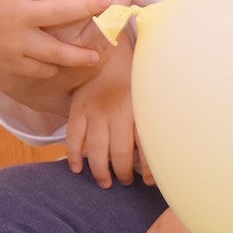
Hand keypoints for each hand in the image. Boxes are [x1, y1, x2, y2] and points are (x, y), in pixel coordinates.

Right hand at [0, 0, 111, 79]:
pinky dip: (54, 68)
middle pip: (58, 11)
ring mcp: (15, 42)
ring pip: (53, 50)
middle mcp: (15, 16)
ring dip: (77, 53)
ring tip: (96, 54)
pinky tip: (69, 65)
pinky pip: (39, 69)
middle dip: (85, 6)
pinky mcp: (12, 63)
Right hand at [64, 42, 150, 186]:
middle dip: (123, 173)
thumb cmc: (132, 76)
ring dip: (100, 171)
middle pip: (119, 153)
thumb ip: (150, 120)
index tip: (149, 182)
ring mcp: (94, 111)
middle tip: (124, 181)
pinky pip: (73, 138)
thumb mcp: (147, 94)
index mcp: (137, 107)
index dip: (148, 169)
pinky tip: (77, 168)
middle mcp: (115, 111)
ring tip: (105, 181)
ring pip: (95, 150)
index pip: (145, 145)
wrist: (108, 50)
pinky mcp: (77, 110)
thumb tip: (159, 152)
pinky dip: (73, 156)